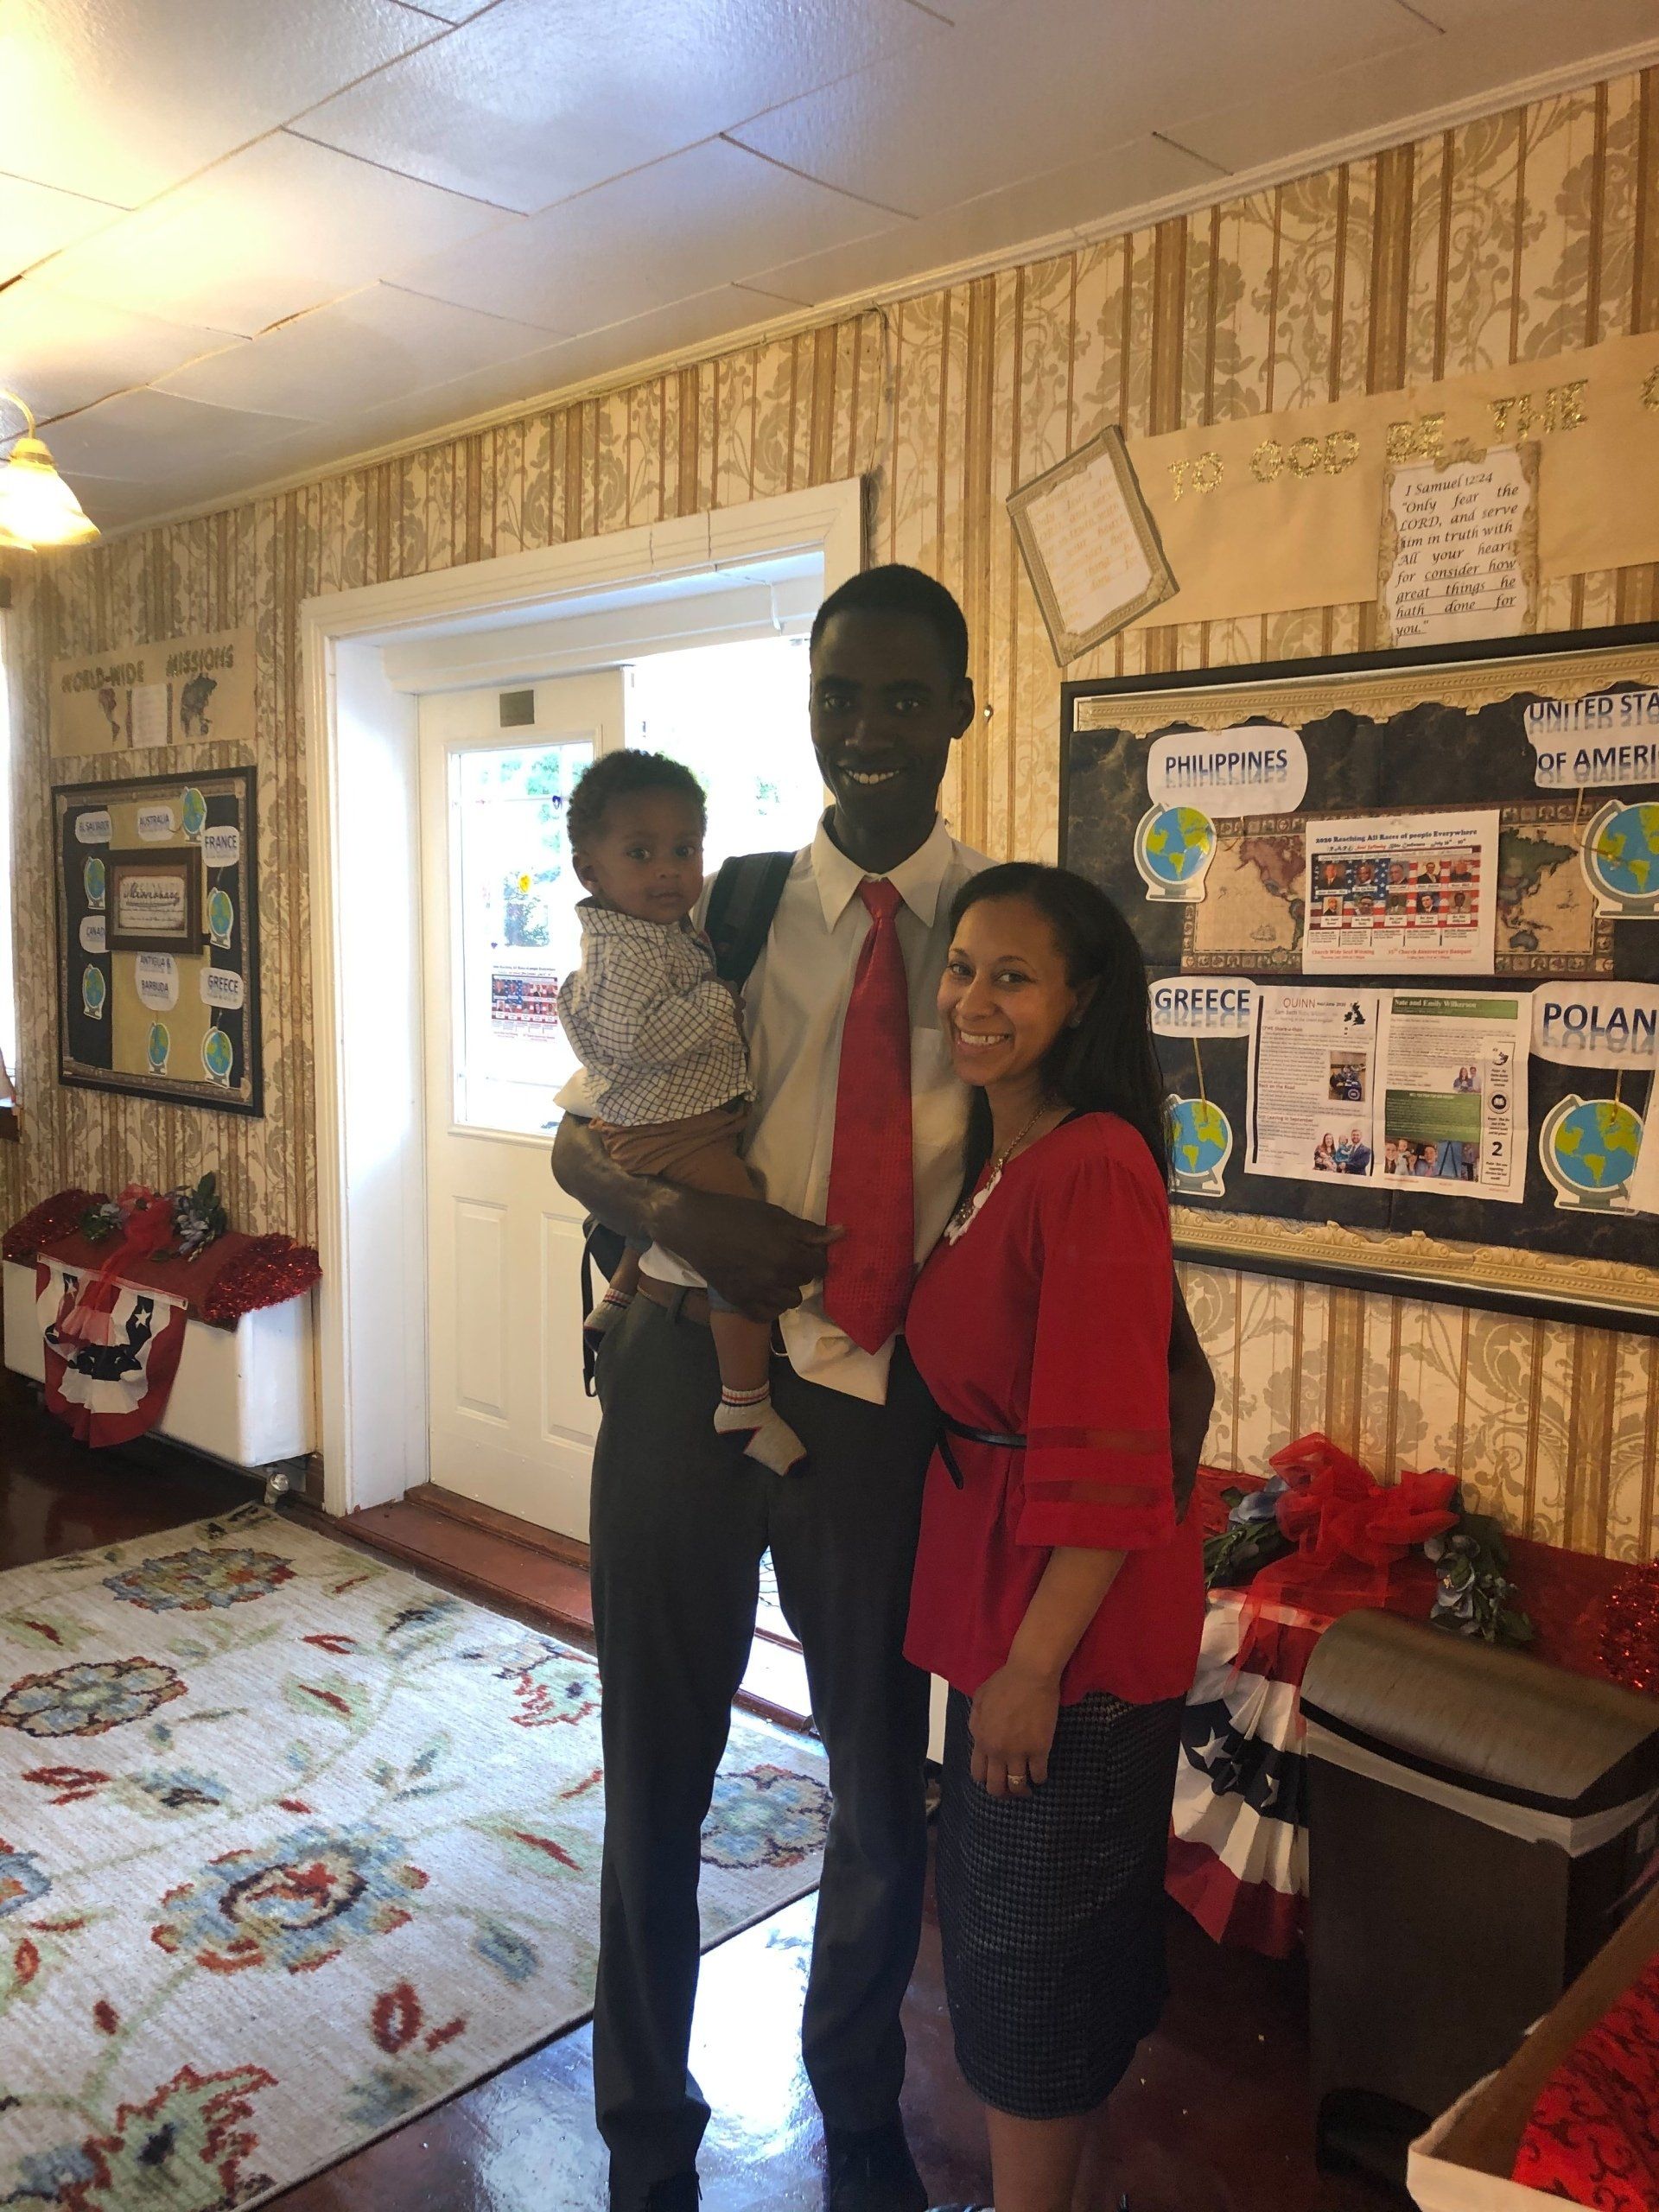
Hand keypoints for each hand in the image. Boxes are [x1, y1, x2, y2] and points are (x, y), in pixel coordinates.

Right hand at [659, 1186, 843, 1322]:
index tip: (803, 1249)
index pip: (821, 1266)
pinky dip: (769, 1305)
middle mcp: (776, 1280)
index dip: (815, 1256)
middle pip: (805, 1283)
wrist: (697, 1227)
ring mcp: (758, 1295)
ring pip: (790, 1302)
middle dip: (799, 1269)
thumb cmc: (739, 1215)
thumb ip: (810, 1231)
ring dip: (787, 1289)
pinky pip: (768, 1315)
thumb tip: (843, 1233)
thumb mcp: (778, 1216)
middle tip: (784, 1255)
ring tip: (773, 1273)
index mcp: (789, 1256)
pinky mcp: (740, 1303)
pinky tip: (762, 1289)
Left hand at [969, 1660, 1059, 1799]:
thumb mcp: (979, 1700)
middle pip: (996, 1787)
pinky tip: (1041, 1773)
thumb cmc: (1004, 1682)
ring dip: (1022, 1790)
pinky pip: (1039, 1775)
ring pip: (1017, 1786)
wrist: (1029, 1675)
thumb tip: (978, 1736)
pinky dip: (1040, 1777)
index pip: (978, 1773)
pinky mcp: (1040, 1749)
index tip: (995, 1777)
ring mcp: (1019, 1752)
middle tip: (1011, 1789)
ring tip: (1027, 1787)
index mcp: (981, 1739)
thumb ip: (976, 1722)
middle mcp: (997, 1751)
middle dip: (1003, 1792)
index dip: (986, 1779)